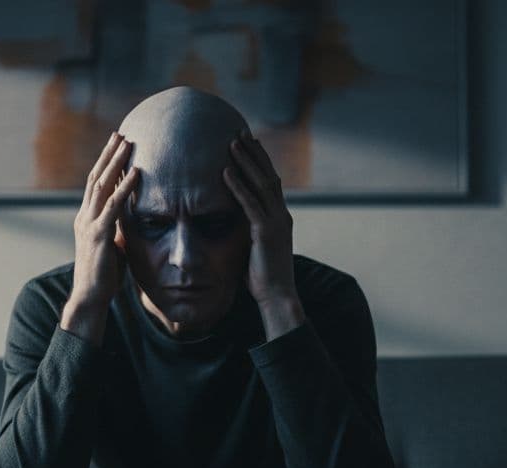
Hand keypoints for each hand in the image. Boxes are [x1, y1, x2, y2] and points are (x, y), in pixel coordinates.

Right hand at [70, 131, 140, 312]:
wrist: (90, 297)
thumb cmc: (104, 277)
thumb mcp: (113, 247)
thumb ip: (118, 230)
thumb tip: (131, 221)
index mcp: (86, 219)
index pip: (94, 184)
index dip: (104, 164)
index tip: (115, 146)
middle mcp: (84, 217)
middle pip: (96, 177)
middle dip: (108, 154)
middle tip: (120, 134)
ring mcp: (90, 224)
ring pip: (102, 185)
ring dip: (116, 162)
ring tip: (128, 143)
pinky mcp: (99, 234)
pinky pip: (114, 205)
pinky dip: (125, 186)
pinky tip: (137, 172)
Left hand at [223, 131, 296, 307]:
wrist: (278, 297)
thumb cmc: (263, 278)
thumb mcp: (256, 248)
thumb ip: (249, 231)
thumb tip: (233, 224)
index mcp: (280, 218)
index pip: (271, 182)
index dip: (260, 162)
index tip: (249, 144)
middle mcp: (281, 215)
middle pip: (268, 175)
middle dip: (254, 153)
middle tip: (241, 132)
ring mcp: (276, 222)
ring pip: (261, 184)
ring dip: (246, 162)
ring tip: (232, 143)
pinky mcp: (265, 232)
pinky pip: (250, 203)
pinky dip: (238, 186)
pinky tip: (226, 172)